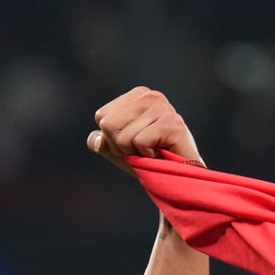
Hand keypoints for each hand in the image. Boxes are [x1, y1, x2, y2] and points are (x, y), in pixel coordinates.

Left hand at [87, 88, 202, 174]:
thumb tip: (96, 140)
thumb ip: (102, 142)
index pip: (102, 116)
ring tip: (152, 152)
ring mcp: (163, 107)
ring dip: (135, 152)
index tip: (132, 144)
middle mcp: (150, 96)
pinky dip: (147, 155)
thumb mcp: (118, 151)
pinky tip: (160, 153)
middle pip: (108, 124)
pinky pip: (140, 142)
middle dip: (120, 146)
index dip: (111, 138)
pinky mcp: (172, 123)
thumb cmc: (148, 162)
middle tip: (142, 150)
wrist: (177, 179)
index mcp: (136, 96)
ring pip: (122, 136)